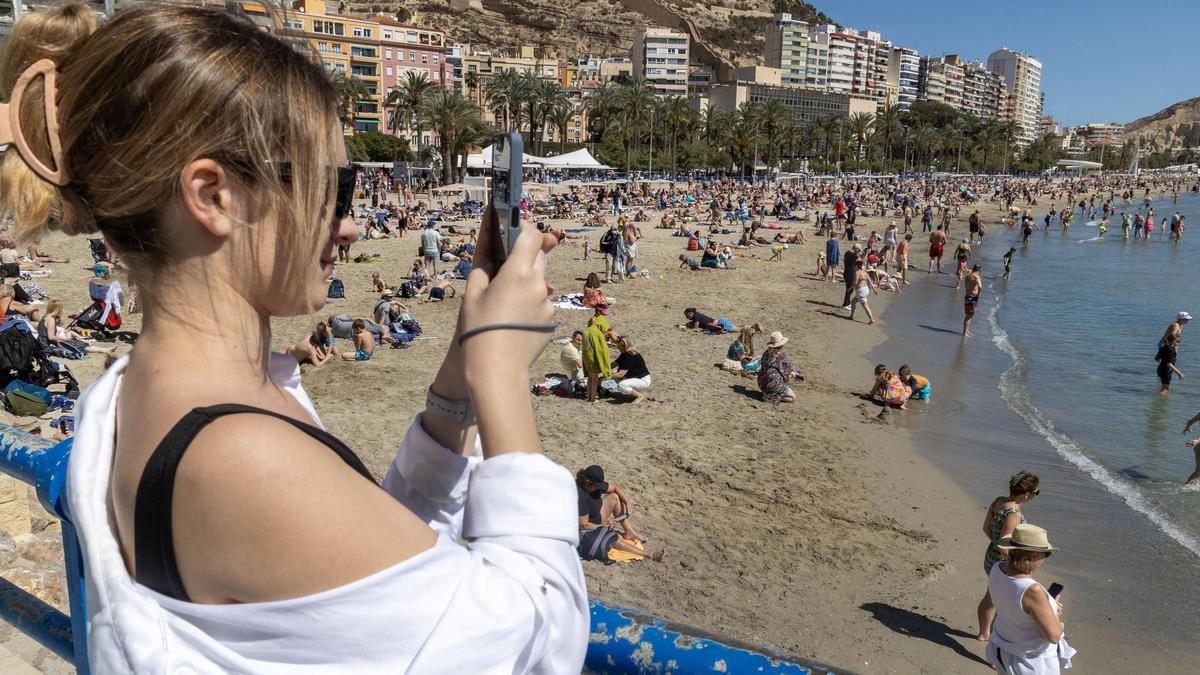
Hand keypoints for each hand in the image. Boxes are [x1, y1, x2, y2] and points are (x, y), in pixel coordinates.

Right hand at [460, 211, 558, 382]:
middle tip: (507, 265)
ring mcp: (547, 303)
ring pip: (540, 280)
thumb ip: (485, 266)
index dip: (524, 227)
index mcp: (518, 272)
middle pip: (539, 254)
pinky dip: (531, 302)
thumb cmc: (478, 330)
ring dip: (528, 280)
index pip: (531, 235)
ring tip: (506, 300)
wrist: (496, 369)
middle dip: (526, 253)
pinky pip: (542, 302)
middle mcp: (538, 284)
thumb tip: (493, 254)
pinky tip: (514, 318)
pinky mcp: (550, 319)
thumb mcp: (472, 293)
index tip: (514, 228)